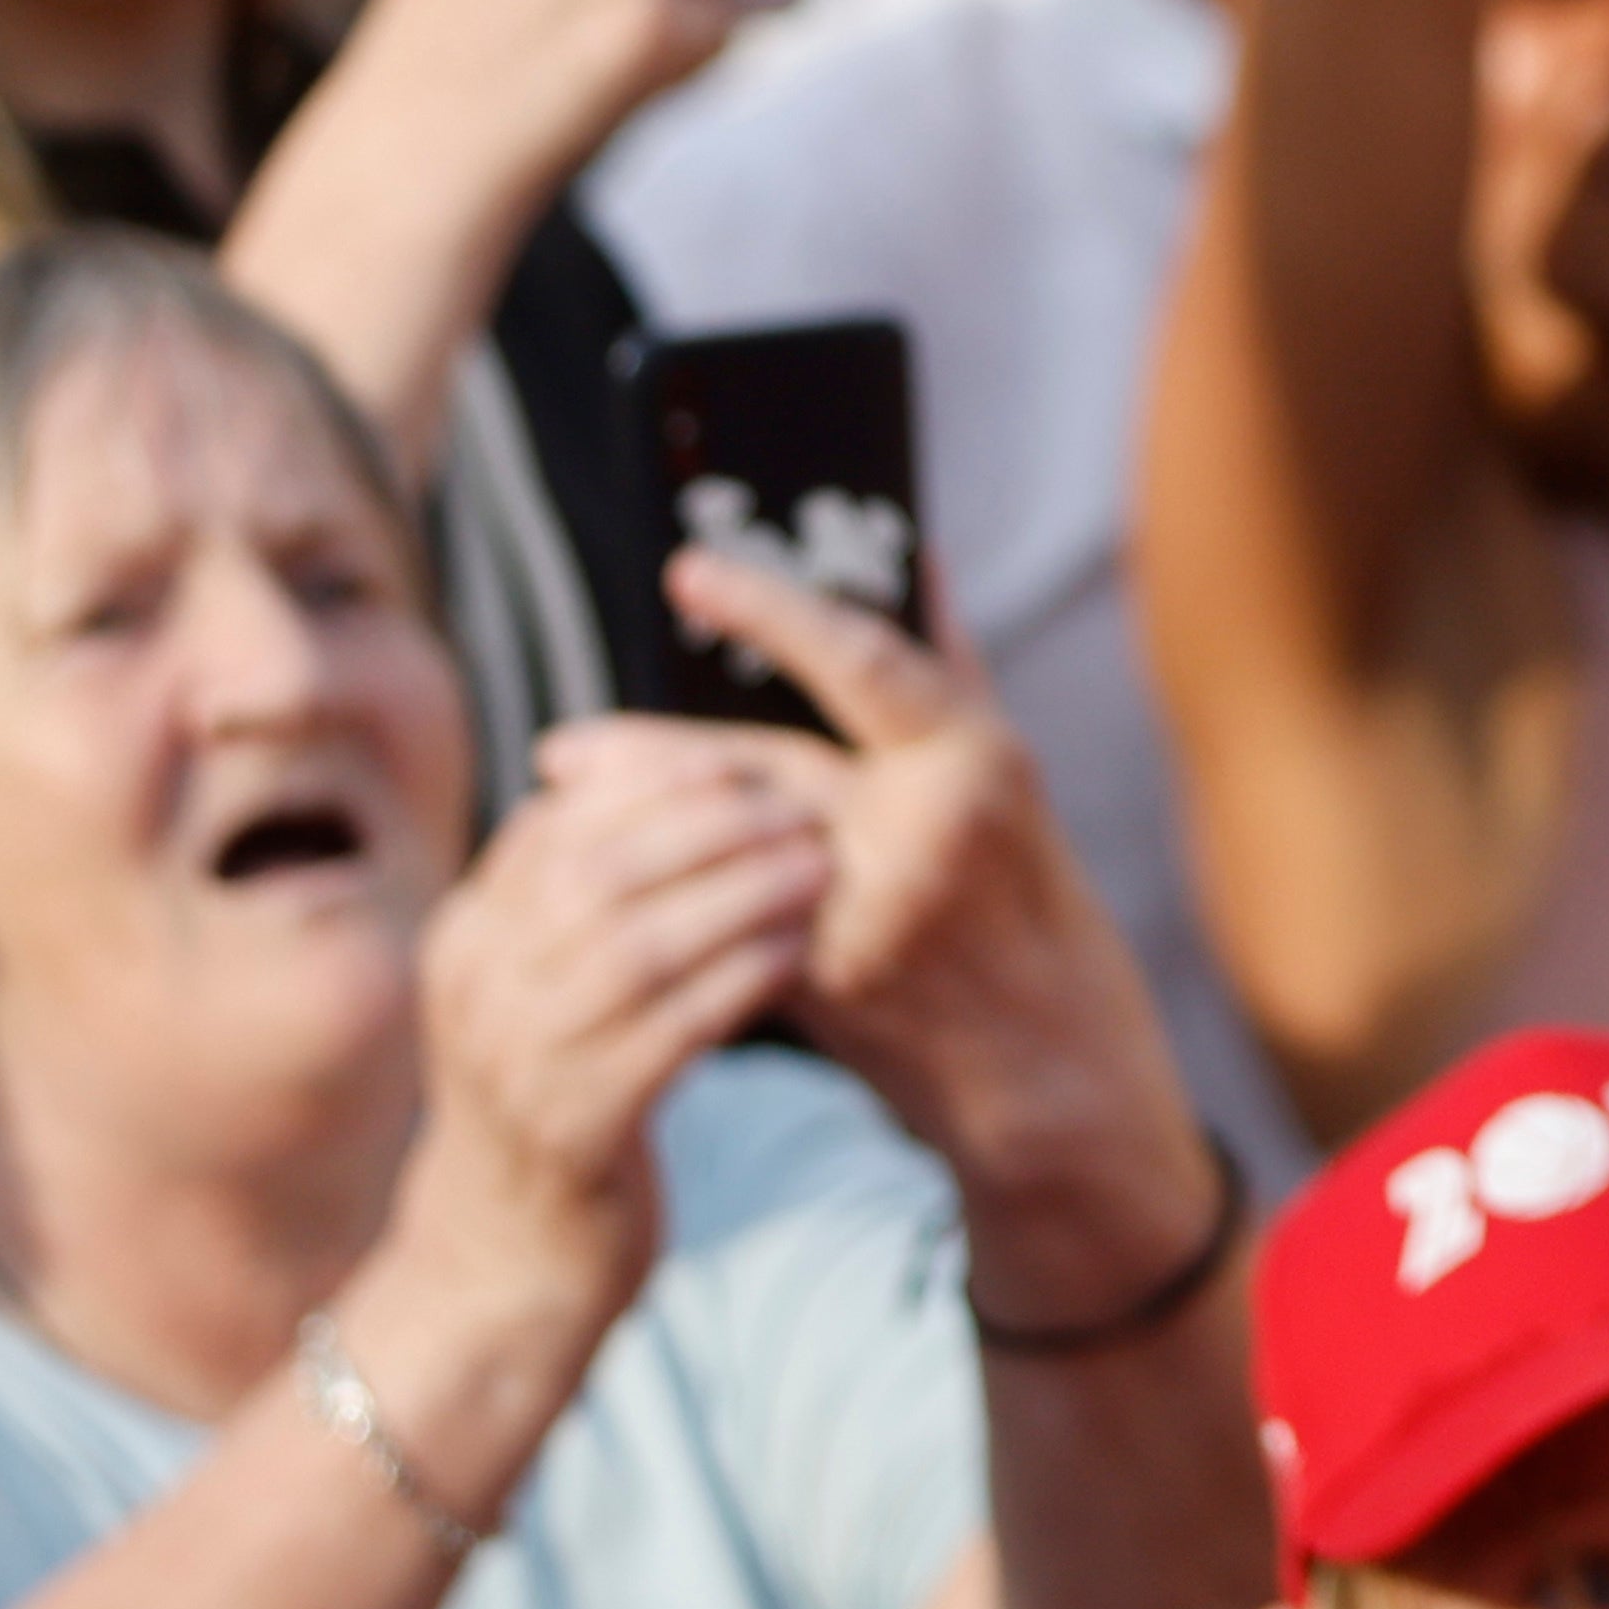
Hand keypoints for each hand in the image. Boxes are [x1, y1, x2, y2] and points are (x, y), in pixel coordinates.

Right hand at [369, 725, 835, 1367]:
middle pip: (600, 875)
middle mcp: (477, 994)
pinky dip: (735, 985)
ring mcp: (515, 1067)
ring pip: (636, 950)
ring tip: (817, 872)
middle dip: (710, 829)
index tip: (745, 763)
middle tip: (802, 808)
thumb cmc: (549, 1095)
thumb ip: (573, 897)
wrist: (503, 1260)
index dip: (657, 784)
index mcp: (466, 940)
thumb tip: (656, 777)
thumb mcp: (531, 988)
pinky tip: (793, 957)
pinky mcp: (572, 1134)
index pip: (560, 825)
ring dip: (739, 900)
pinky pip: (666, 1037)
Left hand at [636, 551, 1205, 1293]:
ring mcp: (866, 915)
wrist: (1044, 1056)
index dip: (772, 612)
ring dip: (636, 826)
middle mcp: (917, 835)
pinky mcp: (826, 984)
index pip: (860, 662)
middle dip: (649, 756)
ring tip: (569, 800)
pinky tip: (613, 880)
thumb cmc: (1029, 893)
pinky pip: (729, 923)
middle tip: (564, 745)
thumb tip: (913, 553)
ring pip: (725, 849)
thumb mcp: (1006, 772)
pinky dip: (669, 896)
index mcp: (974, 764)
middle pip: (759, 769)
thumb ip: (950, 665)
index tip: (689, 573)